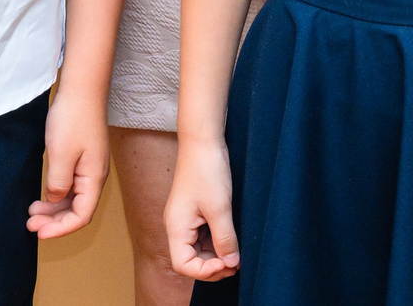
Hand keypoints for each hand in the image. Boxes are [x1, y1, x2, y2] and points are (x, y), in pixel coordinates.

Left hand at [27, 90, 108, 238]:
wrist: (81, 89)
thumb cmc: (73, 118)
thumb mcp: (60, 154)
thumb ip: (58, 183)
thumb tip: (55, 199)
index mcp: (94, 178)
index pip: (81, 216)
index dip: (61, 229)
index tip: (39, 233)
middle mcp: (95, 176)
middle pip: (77, 210)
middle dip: (54, 221)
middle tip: (30, 223)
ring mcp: (88, 167)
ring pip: (72, 198)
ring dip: (53, 208)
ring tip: (31, 211)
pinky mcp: (81, 158)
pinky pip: (70, 185)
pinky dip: (56, 193)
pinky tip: (42, 194)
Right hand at [164, 138, 239, 282]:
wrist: (203, 141)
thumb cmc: (207, 170)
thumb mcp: (220, 208)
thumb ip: (225, 238)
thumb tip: (231, 263)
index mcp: (176, 228)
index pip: (184, 265)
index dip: (205, 271)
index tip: (227, 263)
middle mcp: (177, 227)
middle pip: (191, 260)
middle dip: (213, 266)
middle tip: (236, 263)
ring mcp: (185, 220)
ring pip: (198, 249)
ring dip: (216, 255)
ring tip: (236, 254)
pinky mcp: (194, 213)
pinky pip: (203, 236)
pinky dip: (216, 242)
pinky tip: (231, 239)